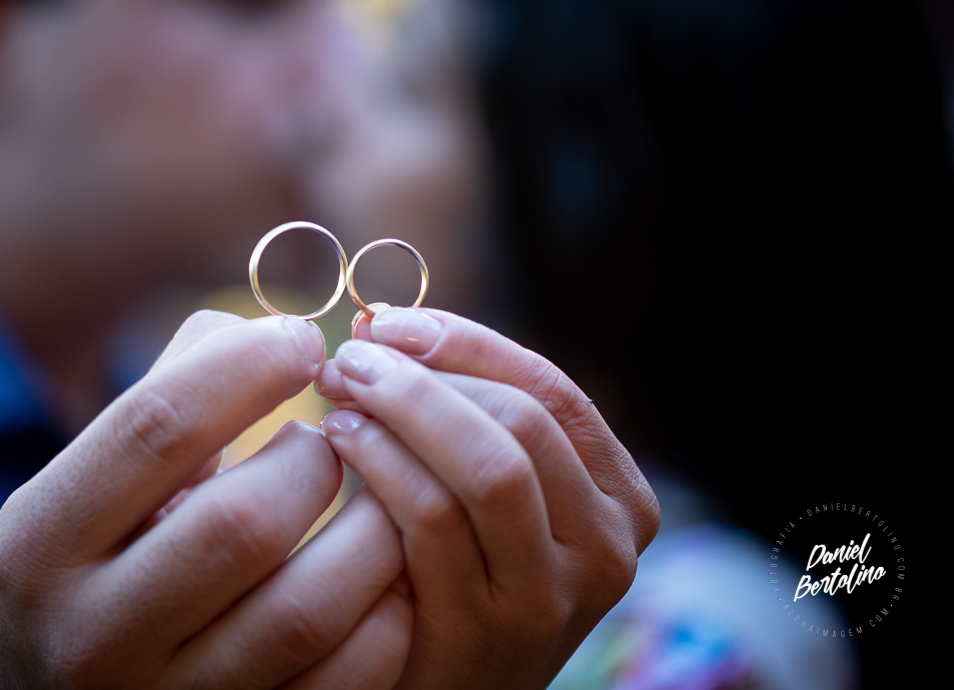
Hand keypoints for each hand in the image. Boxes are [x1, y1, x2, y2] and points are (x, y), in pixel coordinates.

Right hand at [0, 311, 411, 688]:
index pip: (155, 426)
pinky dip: (385, 616)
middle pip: (244, 523)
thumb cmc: (93, 553)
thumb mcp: (90, 474)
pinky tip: (379, 578)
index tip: (302, 342)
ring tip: (371, 499)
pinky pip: (343, 680)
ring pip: (307, 609)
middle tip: (333, 438)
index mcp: (42, 541)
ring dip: (369, 532)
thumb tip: (283, 334)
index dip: (247, 366)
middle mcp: (92, 636)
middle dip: (315, 459)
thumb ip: (174, 387)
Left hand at [314, 307, 659, 688]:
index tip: (387, 322)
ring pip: (490, 465)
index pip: (550, 388)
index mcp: (618, 496)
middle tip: (351, 357)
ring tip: (339, 391)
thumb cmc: (448, 575)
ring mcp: (556, 595)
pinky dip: (379, 464)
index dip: (464, 341)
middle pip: (522, 418)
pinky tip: (334, 442)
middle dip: (426, 374)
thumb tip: (384, 326)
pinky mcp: (492, 630)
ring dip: (403, 410)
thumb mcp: (485, 496)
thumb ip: (462, 416)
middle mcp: (609, 545)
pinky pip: (435, 519)